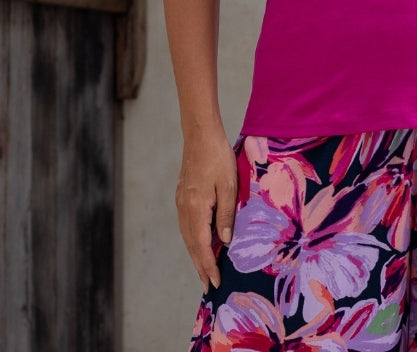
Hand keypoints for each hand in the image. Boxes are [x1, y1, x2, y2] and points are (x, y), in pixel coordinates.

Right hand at [176, 128, 237, 291]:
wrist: (200, 135)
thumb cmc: (218, 157)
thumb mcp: (228, 186)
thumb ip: (226, 214)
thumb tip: (224, 241)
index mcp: (196, 209)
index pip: (201, 246)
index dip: (208, 266)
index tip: (214, 283)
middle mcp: (184, 209)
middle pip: (191, 245)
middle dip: (200, 266)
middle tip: (208, 286)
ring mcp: (181, 203)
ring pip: (187, 236)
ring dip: (196, 255)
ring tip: (204, 270)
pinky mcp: (182, 196)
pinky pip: (187, 225)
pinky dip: (193, 239)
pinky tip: (200, 242)